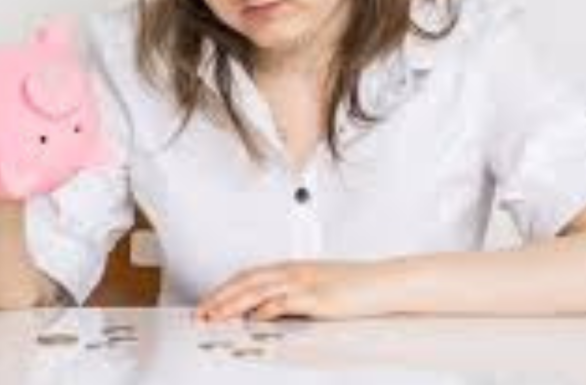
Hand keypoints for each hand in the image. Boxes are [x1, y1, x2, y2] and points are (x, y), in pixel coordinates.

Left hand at [194, 260, 389, 322]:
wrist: (385, 282)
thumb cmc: (356, 287)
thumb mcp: (318, 289)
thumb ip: (292, 298)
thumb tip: (268, 313)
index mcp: (292, 269)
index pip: (249, 276)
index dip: (225, 288)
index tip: (208, 302)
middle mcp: (294, 272)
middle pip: (247, 280)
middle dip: (221, 297)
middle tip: (201, 312)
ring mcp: (306, 282)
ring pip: (259, 289)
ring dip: (234, 303)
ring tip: (215, 316)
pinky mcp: (318, 297)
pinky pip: (286, 300)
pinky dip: (266, 308)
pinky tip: (253, 317)